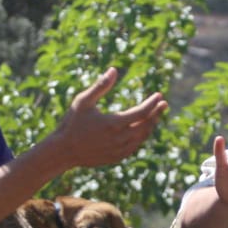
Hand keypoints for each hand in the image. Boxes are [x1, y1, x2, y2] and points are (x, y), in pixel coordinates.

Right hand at [50, 68, 166, 168]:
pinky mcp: (117, 157)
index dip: (152, 103)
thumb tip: (114, 69)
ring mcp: (119, 150)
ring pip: (142, 137)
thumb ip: (100, 86)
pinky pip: (135, 146)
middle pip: (146, 125)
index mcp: (114, 123)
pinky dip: (141, 136)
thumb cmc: (72, 123)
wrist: (63, 151)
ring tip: (155, 114)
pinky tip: (142, 129)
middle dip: (156, 113)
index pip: (142, 112)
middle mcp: (120, 138)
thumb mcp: (83, 101)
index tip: (159, 95)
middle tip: (163, 103)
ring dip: (151, 125)